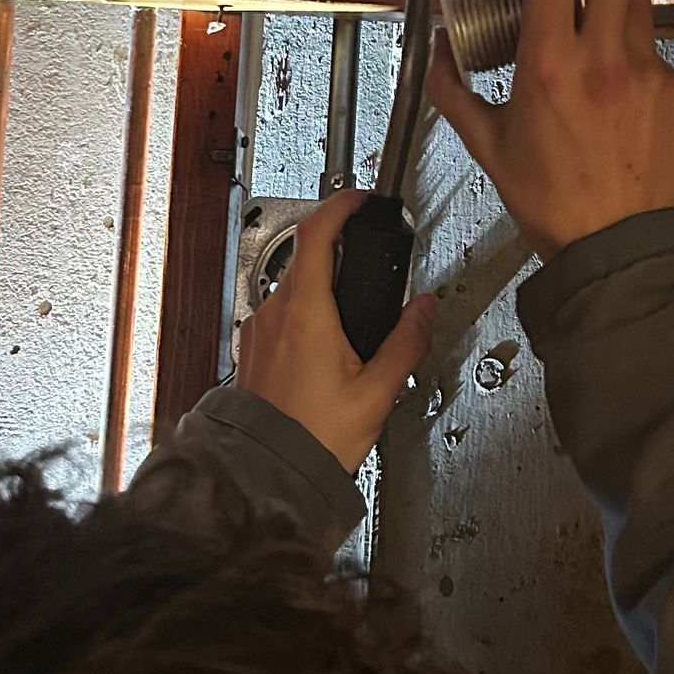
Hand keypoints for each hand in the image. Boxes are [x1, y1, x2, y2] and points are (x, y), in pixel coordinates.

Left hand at [235, 190, 437, 474]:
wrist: (267, 474)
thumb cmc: (315, 438)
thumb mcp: (377, 391)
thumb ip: (405, 342)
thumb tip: (424, 309)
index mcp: (305, 312)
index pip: (316, 233)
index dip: (339, 206)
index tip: (358, 198)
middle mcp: (273, 314)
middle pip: (304, 258)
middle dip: (336, 252)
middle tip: (364, 258)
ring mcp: (257, 332)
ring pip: (290, 289)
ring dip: (320, 290)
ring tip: (350, 319)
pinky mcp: (250, 352)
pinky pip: (279, 318)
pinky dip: (304, 318)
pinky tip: (324, 350)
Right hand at [428, 0, 673, 259]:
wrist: (617, 247)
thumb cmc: (552, 203)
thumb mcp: (487, 146)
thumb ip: (452, 88)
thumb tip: (439, 46)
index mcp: (548, 67)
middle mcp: (602, 60)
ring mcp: (646, 73)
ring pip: (638, 2)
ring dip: (614, 8)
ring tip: (595, 40)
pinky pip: (655, 52)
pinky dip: (634, 59)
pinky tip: (618, 93)